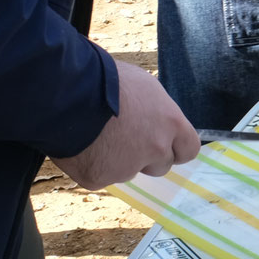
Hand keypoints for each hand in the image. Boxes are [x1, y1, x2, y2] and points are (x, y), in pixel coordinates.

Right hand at [54, 60, 199, 189]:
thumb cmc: (107, 80)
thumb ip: (156, 111)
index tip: (166, 144)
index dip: (176, 148)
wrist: (69, 94)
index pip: (189, 149)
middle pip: (161, 165)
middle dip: (147, 157)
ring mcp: (128, 168)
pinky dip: (93, 165)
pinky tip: (82, 146)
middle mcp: (155, 149)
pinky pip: (101, 175)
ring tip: (98, 137)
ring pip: (128, 172)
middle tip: (126, 140)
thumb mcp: (144, 87)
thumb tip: (154, 120)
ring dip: (119, 161)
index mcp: (170, 123)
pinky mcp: (100, 179)